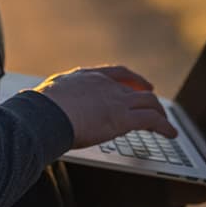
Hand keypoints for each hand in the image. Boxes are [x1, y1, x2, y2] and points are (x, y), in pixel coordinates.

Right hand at [33, 64, 176, 149]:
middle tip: (154, 101)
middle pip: (135, 86)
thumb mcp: (45, 98)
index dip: (129, 78)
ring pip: (149, 102)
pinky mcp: (123, 118)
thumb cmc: (37, 109)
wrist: (44, 114)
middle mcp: (104, 85)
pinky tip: (171, 134)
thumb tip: (34, 109)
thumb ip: (50, 101)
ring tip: (167, 123)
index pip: (114, 73)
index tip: (137, 83)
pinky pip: (152, 120)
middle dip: (147, 94)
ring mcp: (115, 100)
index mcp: (86, 77)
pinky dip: (165, 127)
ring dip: (160, 113)